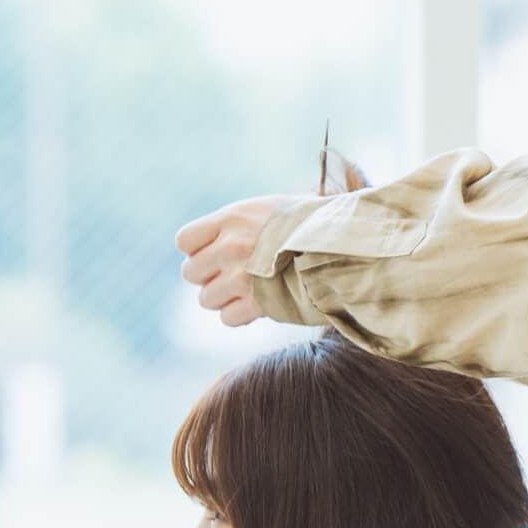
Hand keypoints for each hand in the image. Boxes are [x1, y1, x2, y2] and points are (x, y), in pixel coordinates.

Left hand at [176, 197, 309, 328]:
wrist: (343, 245)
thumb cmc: (308, 224)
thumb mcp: (267, 209)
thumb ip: (236, 225)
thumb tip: (211, 244)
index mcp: (232, 218)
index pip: (184, 241)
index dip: (197, 250)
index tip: (215, 251)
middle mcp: (230, 247)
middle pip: (191, 273)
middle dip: (209, 276)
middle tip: (234, 274)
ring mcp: (242, 277)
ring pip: (206, 299)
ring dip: (224, 298)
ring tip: (249, 289)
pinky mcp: (257, 303)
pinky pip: (228, 318)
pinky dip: (240, 315)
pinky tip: (259, 303)